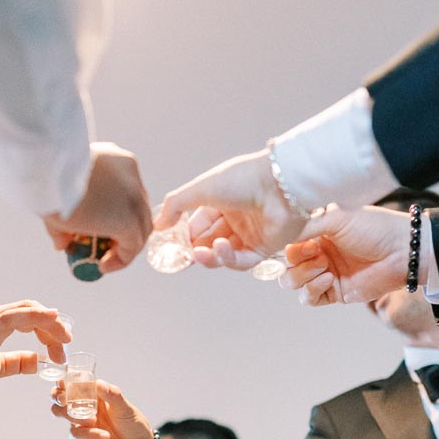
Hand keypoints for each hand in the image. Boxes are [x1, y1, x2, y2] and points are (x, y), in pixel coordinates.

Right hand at [0, 301, 70, 404]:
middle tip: (64, 351)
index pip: (28, 316)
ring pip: (29, 310)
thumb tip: (36, 361)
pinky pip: (17, 316)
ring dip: (51, 326)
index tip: (59, 350)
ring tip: (63, 345)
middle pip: (32, 310)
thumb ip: (15, 362)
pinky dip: (38, 316)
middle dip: (54, 328)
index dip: (48, 329)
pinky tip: (53, 321)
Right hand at [42, 142, 152, 273]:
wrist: (46, 171)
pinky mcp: (128, 219)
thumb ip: (65, 220)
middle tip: (104, 248)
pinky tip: (103, 265)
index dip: (117, 213)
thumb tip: (62, 244)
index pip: (128, 193)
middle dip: (124, 232)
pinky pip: (132, 247)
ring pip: (141, 229)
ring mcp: (134, 198)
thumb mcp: (59, 192)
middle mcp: (131, 176)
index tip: (102, 229)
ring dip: (124, 248)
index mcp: (118, 161)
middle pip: (139, 211)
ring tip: (102, 261)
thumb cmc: (46, 174)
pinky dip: (121, 260)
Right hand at [50, 380, 152, 438]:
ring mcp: (80, 421)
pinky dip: (89, 434)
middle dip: (57, 396)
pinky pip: (75, 433)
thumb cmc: (131, 422)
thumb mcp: (124, 407)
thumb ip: (111, 394)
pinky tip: (105, 436)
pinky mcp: (81, 438)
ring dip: (72, 414)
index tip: (64, 380)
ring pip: (60, 413)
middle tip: (65, 399)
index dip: (63, 380)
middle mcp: (83, 405)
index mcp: (92, 393)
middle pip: (59, 397)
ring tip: (92, 420)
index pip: (72, 383)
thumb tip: (98, 383)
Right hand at [153, 149, 307, 267]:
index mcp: (222, 201)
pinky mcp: (265, 247)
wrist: (281, 183)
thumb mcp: (201, 188)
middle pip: (209, 242)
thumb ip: (176, 205)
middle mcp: (236, 218)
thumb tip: (158, 226)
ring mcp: (251, 234)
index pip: (198, 225)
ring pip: (224, 254)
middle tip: (182, 258)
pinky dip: (228, 258)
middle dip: (195, 251)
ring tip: (199, 254)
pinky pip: (242, 260)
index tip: (169, 247)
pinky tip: (219, 249)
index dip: (184, 237)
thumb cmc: (243, 178)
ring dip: (209, 256)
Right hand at [280, 205, 418, 305]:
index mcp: (315, 232)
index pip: (284, 243)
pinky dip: (312, 290)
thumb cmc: (373, 228)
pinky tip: (328, 278)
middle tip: (315, 252)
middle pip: (283, 265)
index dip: (287, 245)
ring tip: (324, 265)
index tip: (304, 240)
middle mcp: (316, 253)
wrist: (402, 251)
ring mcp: (323, 273)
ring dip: (302, 275)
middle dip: (294, 261)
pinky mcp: (333, 293)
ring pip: (291, 283)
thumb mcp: (336, 217)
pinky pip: (308, 299)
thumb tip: (278, 235)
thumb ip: (305, 225)